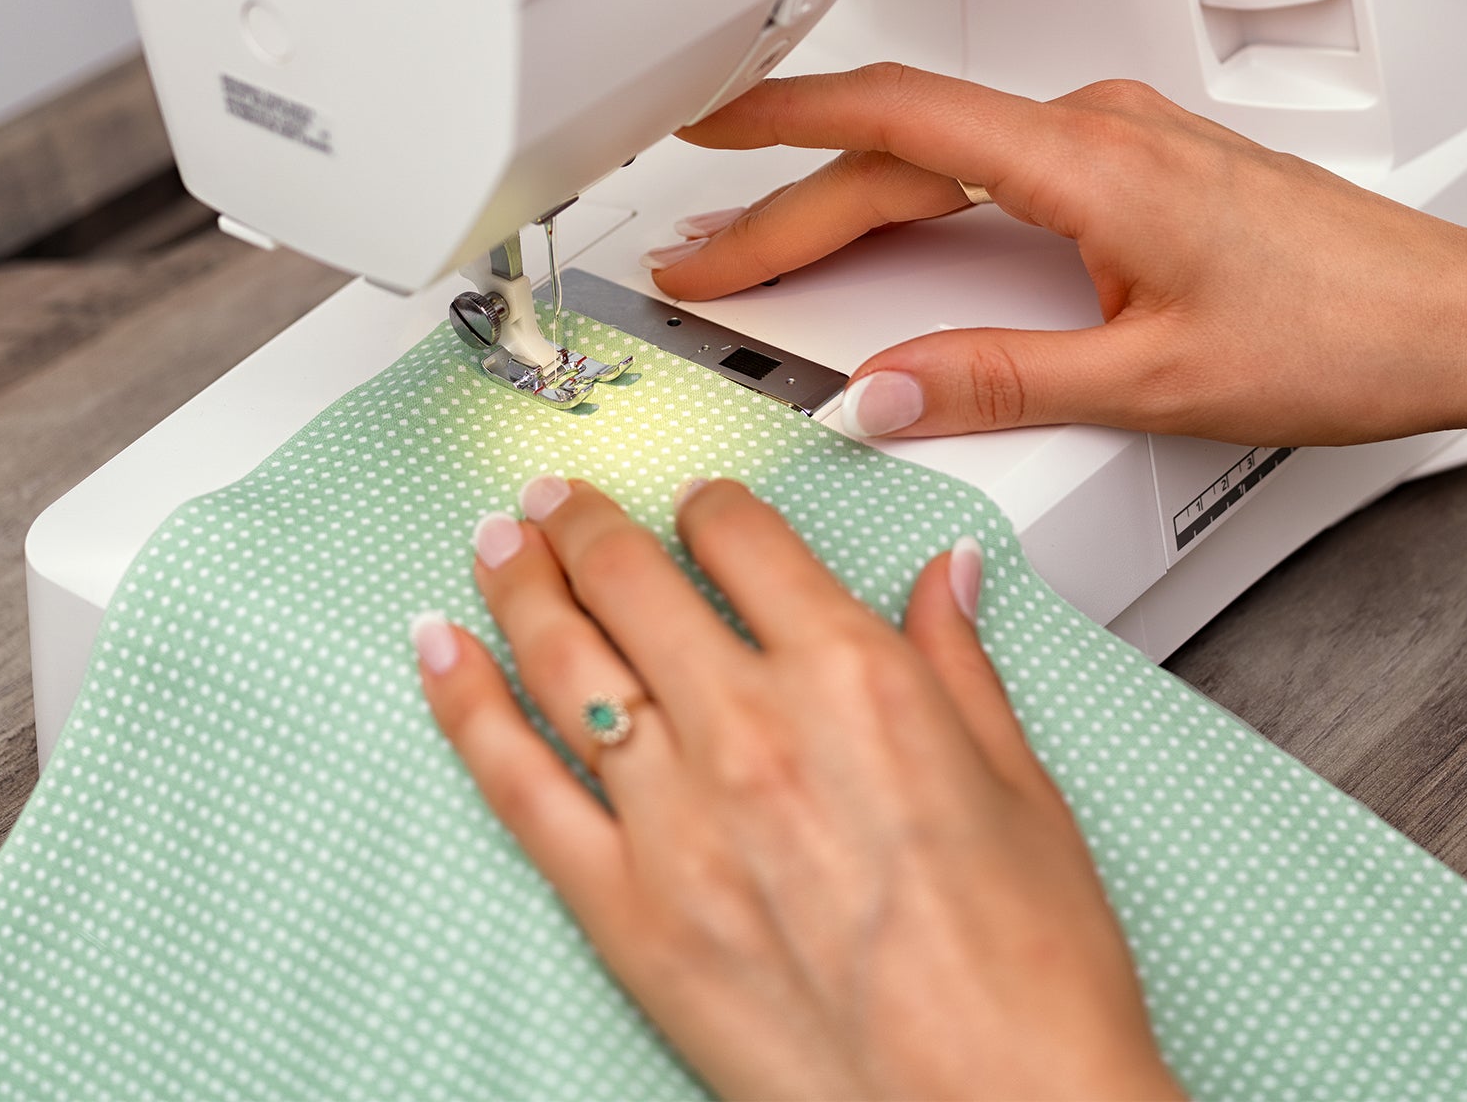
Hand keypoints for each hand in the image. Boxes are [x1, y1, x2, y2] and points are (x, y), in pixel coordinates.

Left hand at [414, 478, 1179, 1101]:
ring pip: (563, 660)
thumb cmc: (1024, 970)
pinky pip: (519, 782)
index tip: (696, 503)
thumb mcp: (1019, 784)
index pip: (743, 539)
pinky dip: (467, 704)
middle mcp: (750, 728)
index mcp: (851, 677)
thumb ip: (958, 662)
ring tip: (496, 540)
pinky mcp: (624, 912)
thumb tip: (946, 579)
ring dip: (518, 581)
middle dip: (585, 521)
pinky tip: (442, 650)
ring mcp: (674, 820)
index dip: (709, 503)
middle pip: (631, 580)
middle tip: (559, 496)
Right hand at [647, 63, 1466, 446]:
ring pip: (950, 149)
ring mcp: (1123, 135)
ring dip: (856, 191)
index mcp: (1088, 162)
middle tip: (709, 253)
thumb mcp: (1153, 382)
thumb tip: (886, 394)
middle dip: (791, 196)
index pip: (896, 120)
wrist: (1455, 317)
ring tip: (776, 242)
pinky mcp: (1142, 159)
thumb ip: (1001, 381)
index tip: (700, 130)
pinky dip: (926, 192)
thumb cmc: (1343, 335)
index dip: (780, 124)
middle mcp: (1099, 127)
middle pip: (905, 145)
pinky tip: (902, 231)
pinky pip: (1000, 158)